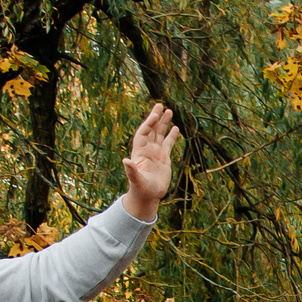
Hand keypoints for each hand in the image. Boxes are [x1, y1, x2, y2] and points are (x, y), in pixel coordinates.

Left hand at [120, 103, 179, 220]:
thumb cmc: (140, 189)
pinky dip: (171, 136)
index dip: (148, 123)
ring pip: (160, 134)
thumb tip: (125, 160)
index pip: (144, 133)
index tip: (155, 115)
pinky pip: (168, 144)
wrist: (147, 196)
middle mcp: (147, 150)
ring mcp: (156, 153)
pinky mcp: (164, 159)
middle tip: (160, 105)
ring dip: (164, 123)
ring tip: (170, 111)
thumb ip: (131, 170)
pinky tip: (176, 128)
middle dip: (155, 118)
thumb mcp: (136, 179)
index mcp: (140, 152)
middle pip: (151, 130)